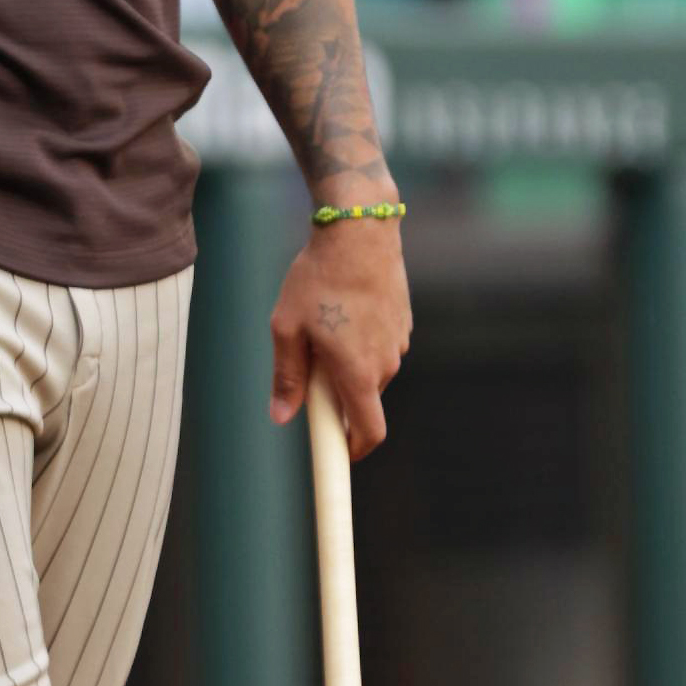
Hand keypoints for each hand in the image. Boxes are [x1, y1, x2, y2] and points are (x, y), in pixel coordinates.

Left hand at [268, 215, 411, 453]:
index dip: (355, 451)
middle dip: (339, 396)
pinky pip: (380, 345)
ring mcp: (399, 341)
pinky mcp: (404, 321)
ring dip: (350, 364)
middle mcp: (386, 363)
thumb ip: (286, 377)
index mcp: (358, 373)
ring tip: (322, 326)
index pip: (369, 433)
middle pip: (364, 399)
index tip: (339, 455)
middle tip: (309, 367)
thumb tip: (281, 417)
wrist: (359, 230)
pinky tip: (342, 309)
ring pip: (372, 370)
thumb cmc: (317, 278)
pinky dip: (362, 341)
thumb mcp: (287, 328)